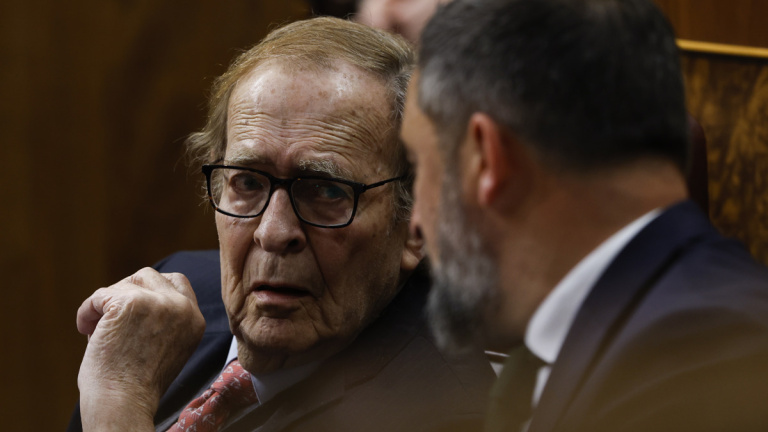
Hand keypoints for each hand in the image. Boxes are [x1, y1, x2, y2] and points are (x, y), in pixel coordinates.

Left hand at [76, 267, 205, 431]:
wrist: (124, 405)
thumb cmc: (138, 385)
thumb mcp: (170, 346)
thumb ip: (166, 319)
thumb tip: (138, 293)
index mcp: (195, 320)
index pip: (177, 282)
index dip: (151, 291)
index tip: (133, 310)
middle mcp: (182, 307)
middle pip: (149, 276)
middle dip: (126, 292)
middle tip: (110, 318)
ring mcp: (157, 303)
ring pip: (124, 284)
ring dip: (106, 303)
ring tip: (97, 330)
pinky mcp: (129, 304)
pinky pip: (99, 295)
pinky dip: (87, 311)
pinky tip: (86, 330)